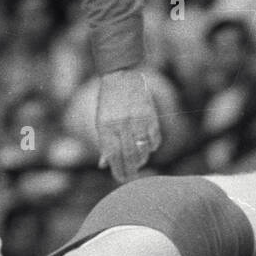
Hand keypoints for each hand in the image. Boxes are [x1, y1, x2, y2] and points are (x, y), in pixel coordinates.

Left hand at [95, 68, 160, 183]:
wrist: (121, 76)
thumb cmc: (109, 102)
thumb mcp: (101, 121)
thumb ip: (104, 143)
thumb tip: (104, 165)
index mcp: (106, 126)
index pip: (113, 155)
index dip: (118, 170)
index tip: (120, 179)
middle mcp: (121, 124)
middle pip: (129, 155)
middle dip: (130, 170)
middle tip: (131, 177)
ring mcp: (137, 120)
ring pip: (143, 149)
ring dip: (141, 160)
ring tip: (139, 163)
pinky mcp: (150, 116)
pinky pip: (154, 139)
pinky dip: (152, 147)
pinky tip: (148, 148)